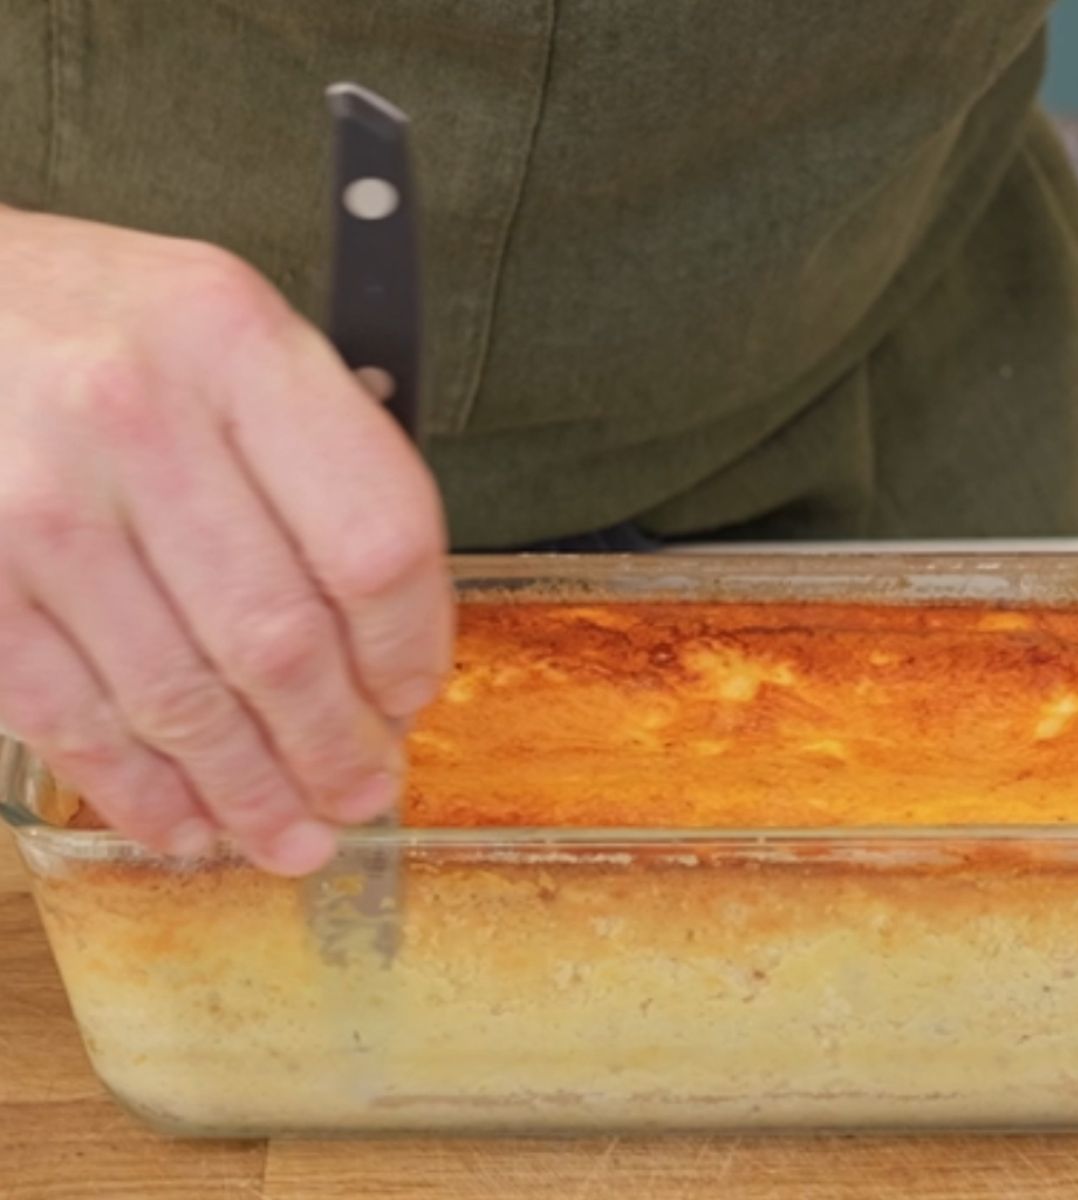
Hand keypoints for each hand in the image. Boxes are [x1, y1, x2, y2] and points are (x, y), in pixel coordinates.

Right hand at [0, 207, 451, 874]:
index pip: (375, 538)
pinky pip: (68, 714)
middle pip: (281, 637)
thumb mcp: (230, 329)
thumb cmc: (100, 321)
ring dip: (249, 791)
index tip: (414, 695)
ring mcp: (38, 500)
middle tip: (362, 794)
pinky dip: (137, 789)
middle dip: (335, 746)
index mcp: (237, 346)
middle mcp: (137, 416)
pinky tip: (183, 824)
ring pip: (178, 695)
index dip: (411, 645)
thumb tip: (388, 637)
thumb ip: (318, 456)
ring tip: (293, 837)